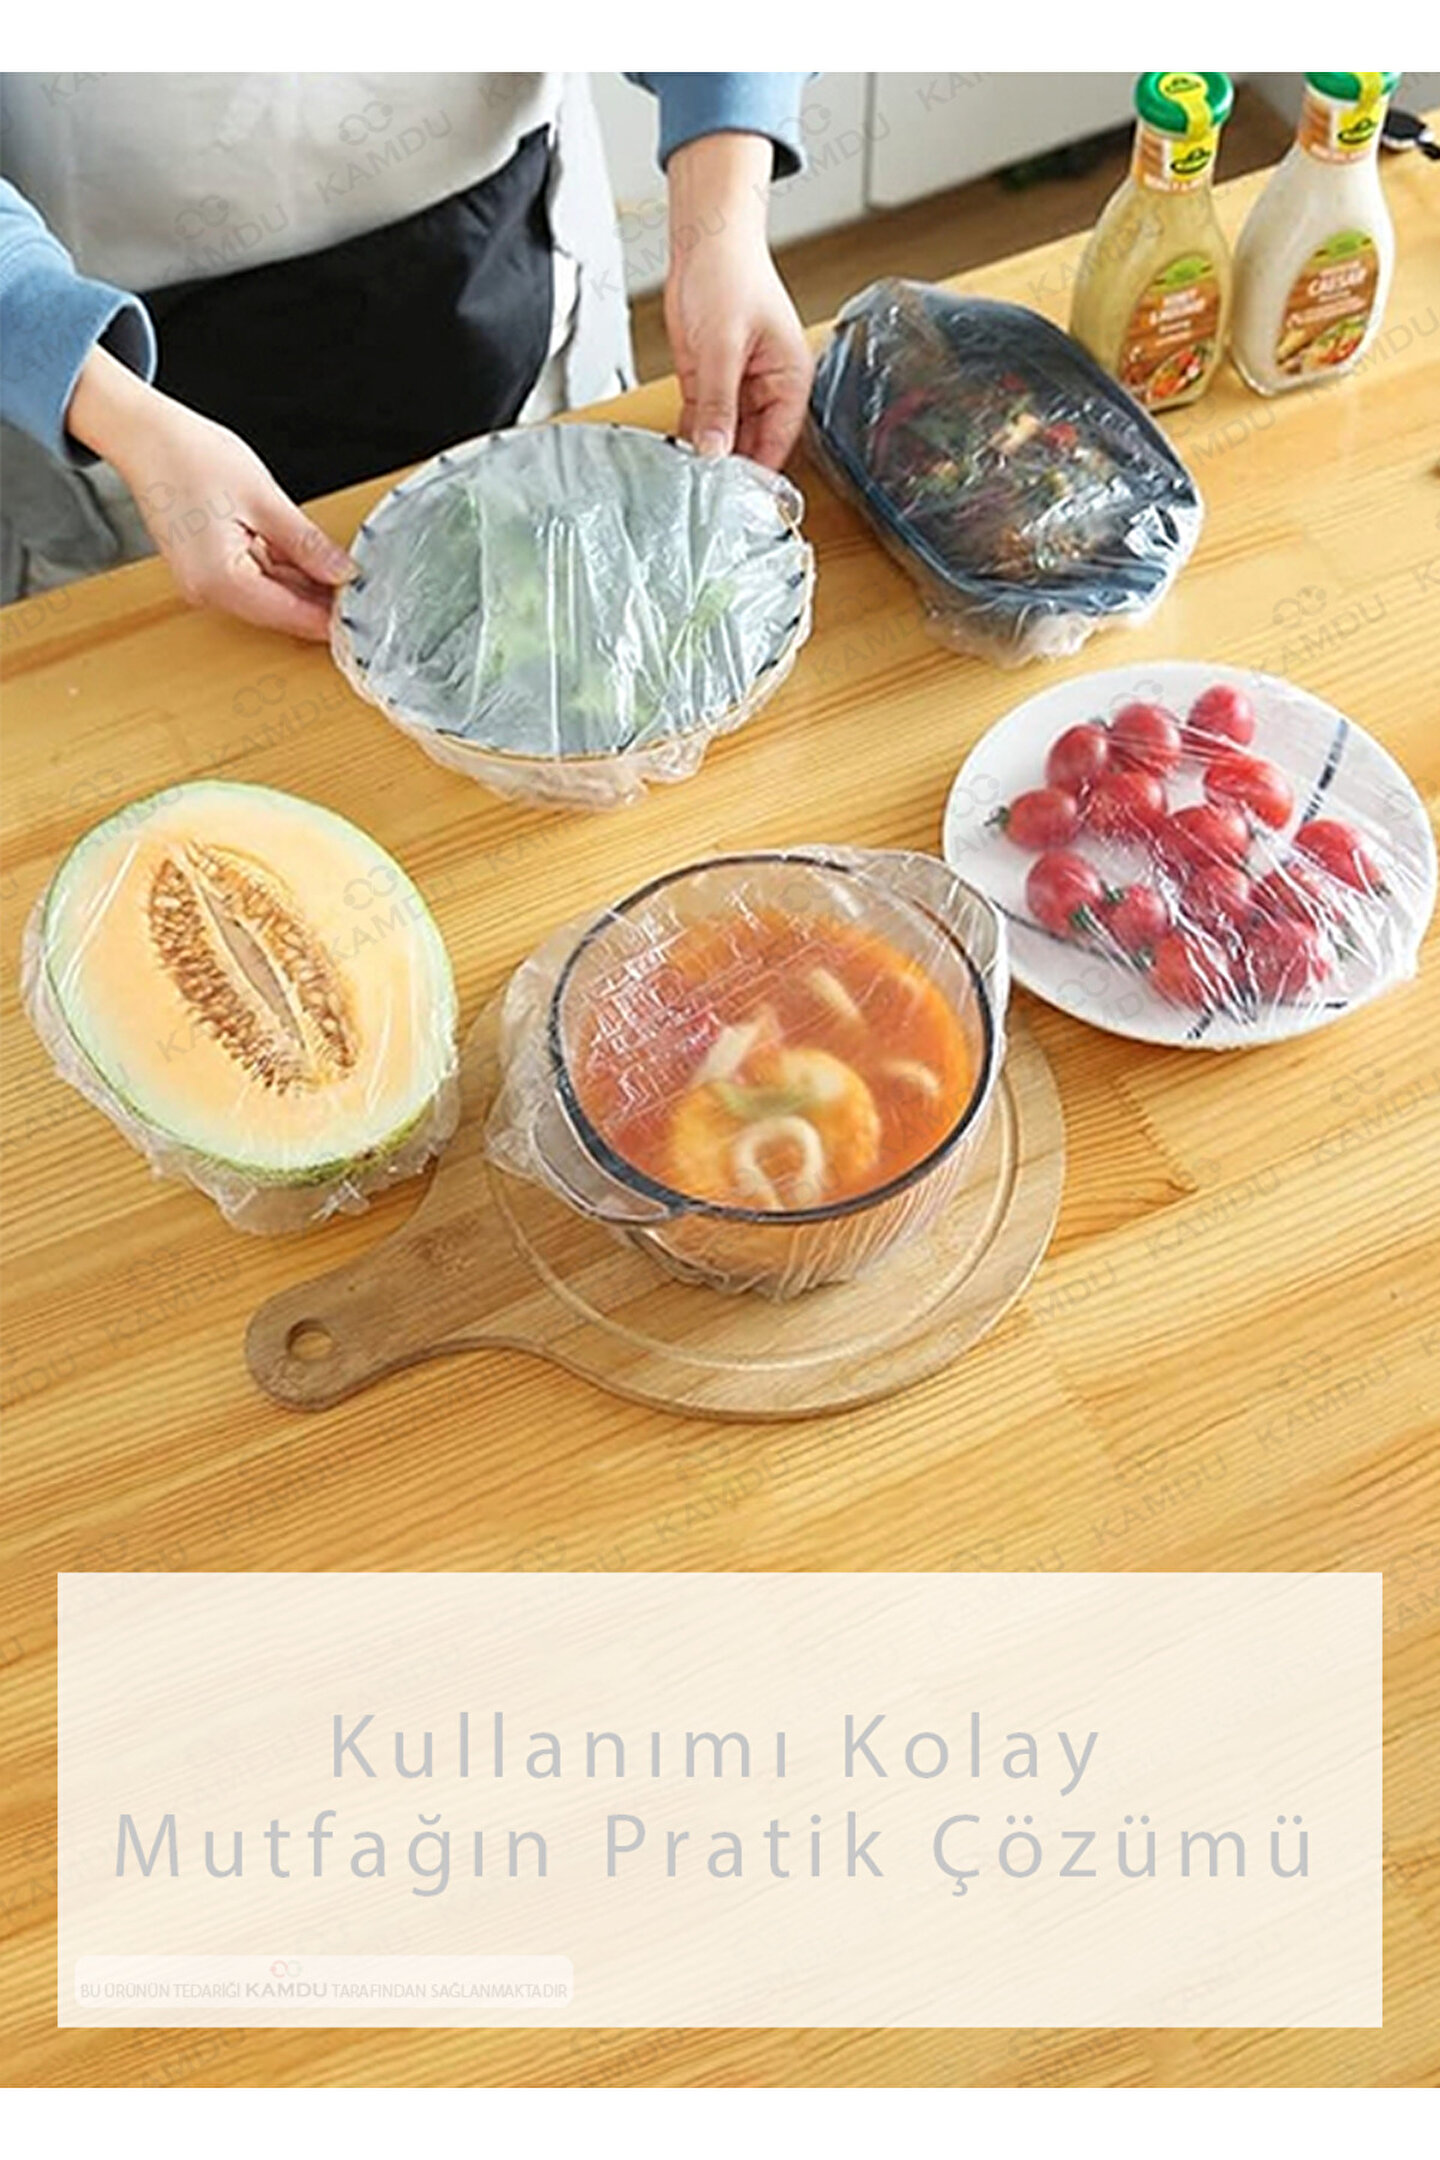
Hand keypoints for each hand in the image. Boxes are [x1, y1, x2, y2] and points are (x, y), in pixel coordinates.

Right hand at [67, 348, 352, 638]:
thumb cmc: (187, 455)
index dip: (331, 618)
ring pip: (269, 598)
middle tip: (362, 592)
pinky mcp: (204, 570)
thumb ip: (306, 544)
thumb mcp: (263, 498)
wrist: (143, 435)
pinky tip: (307, 561)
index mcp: (220, 579)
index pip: (290, 614)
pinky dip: (281, 573)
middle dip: (320, 602)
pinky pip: (253, 581)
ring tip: (341, 572)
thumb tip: (342, 573)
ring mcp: (203, 583)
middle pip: (279, 611)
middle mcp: (207, 591)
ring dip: (303, 587)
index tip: (365, 615)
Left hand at [664, 134, 812, 469]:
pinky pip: (700, 425)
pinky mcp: (708, 386)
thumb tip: (715, 452)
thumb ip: (718, 404)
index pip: (778, 443)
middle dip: (729, 470)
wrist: (704, 243)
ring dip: (706, 458)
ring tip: (688, 485)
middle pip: (751, 447)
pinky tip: (674, 459)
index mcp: (790, 382)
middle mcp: (767, 392)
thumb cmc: (731, 276)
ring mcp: (736, 391)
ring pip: (724, 440)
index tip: (736, 502)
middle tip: (705, 501)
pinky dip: (688, 441)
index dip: (758, 474)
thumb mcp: (723, 346)